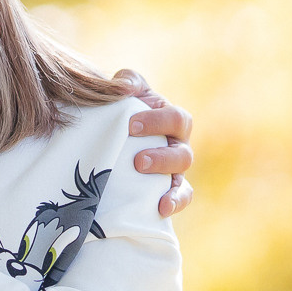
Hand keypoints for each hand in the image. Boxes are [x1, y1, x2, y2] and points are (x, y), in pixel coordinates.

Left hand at [114, 69, 193, 217]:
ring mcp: (173, 171)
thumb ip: (128, 81)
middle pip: (183, 153)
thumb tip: (124, 87)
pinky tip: (162, 208)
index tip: (130, 126)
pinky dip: (175, 202)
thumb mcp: (124, 92)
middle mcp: (177, 146)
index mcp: (171, 120)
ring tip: (145, 184)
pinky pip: (181, 198)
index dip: (157, 122)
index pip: (175, 119)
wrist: (109, 136)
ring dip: (165, 181)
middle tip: (138, 161)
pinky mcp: (166, 191)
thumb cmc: (121, 111)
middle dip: (161, 157)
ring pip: (182, 177)